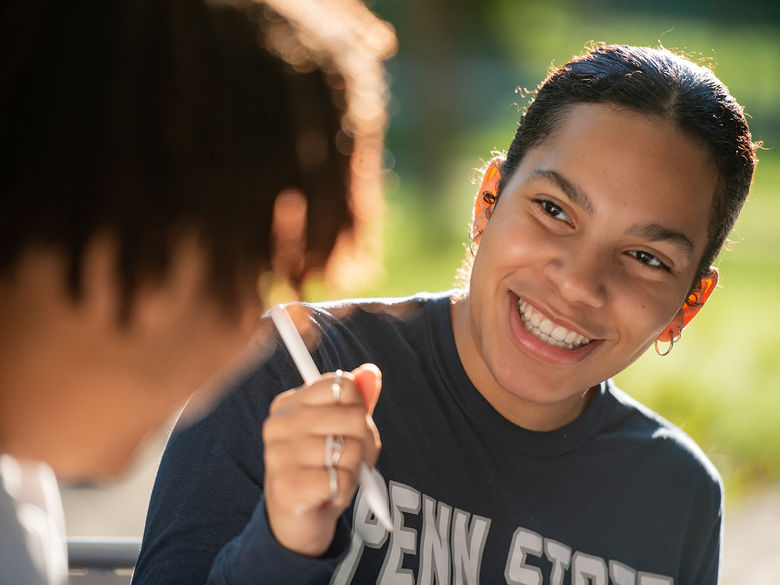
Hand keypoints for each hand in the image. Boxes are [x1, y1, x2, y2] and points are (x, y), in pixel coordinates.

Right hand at [263, 363, 381, 556]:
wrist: (299, 520)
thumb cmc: (322, 468)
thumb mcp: (343, 431)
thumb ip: (357, 401)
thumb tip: (371, 372)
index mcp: (288, 403)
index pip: (343, 385)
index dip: (359, 408)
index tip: (349, 429)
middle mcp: (278, 425)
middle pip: (354, 416)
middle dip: (365, 443)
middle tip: (350, 461)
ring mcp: (279, 455)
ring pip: (350, 449)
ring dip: (354, 470)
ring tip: (336, 477)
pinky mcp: (288, 487)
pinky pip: (342, 478)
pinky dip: (347, 489)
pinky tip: (330, 494)